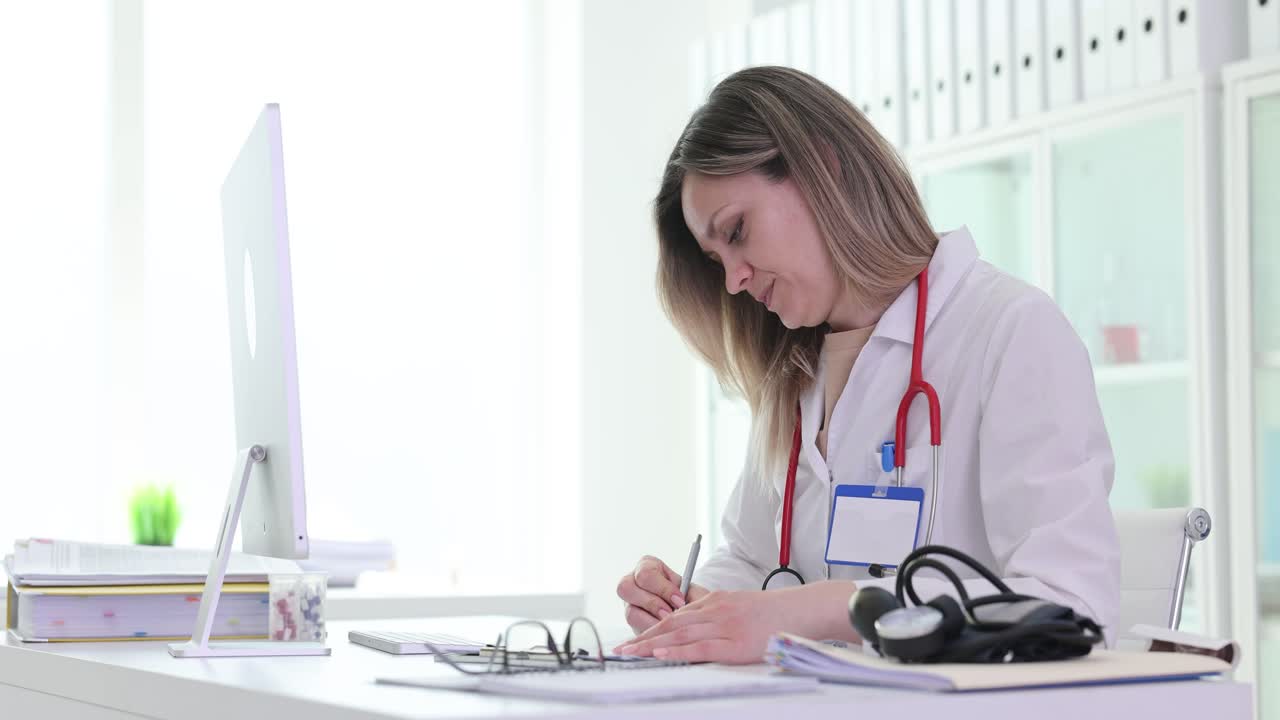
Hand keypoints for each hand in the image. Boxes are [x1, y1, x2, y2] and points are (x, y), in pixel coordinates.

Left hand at [612, 588, 796, 663]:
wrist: (799, 611)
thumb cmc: (772, 613)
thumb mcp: (738, 605)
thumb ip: (716, 614)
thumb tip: (695, 629)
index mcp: (714, 601)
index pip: (674, 615)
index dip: (651, 628)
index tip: (633, 640)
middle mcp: (714, 610)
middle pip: (671, 625)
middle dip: (644, 638)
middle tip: (621, 650)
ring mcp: (724, 626)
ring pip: (680, 635)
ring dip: (652, 646)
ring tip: (632, 654)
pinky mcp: (735, 643)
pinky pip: (700, 648)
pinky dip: (678, 652)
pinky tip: (661, 656)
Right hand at [616, 555, 710, 633]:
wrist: (692, 615)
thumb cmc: (691, 599)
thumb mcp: (694, 593)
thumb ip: (690, 595)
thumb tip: (684, 606)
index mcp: (647, 566)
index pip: (646, 574)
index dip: (663, 589)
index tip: (680, 601)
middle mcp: (632, 582)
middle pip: (626, 588)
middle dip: (652, 604)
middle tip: (670, 614)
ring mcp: (628, 604)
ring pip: (630, 612)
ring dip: (651, 621)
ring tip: (669, 626)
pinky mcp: (632, 625)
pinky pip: (635, 630)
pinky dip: (651, 633)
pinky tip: (665, 636)